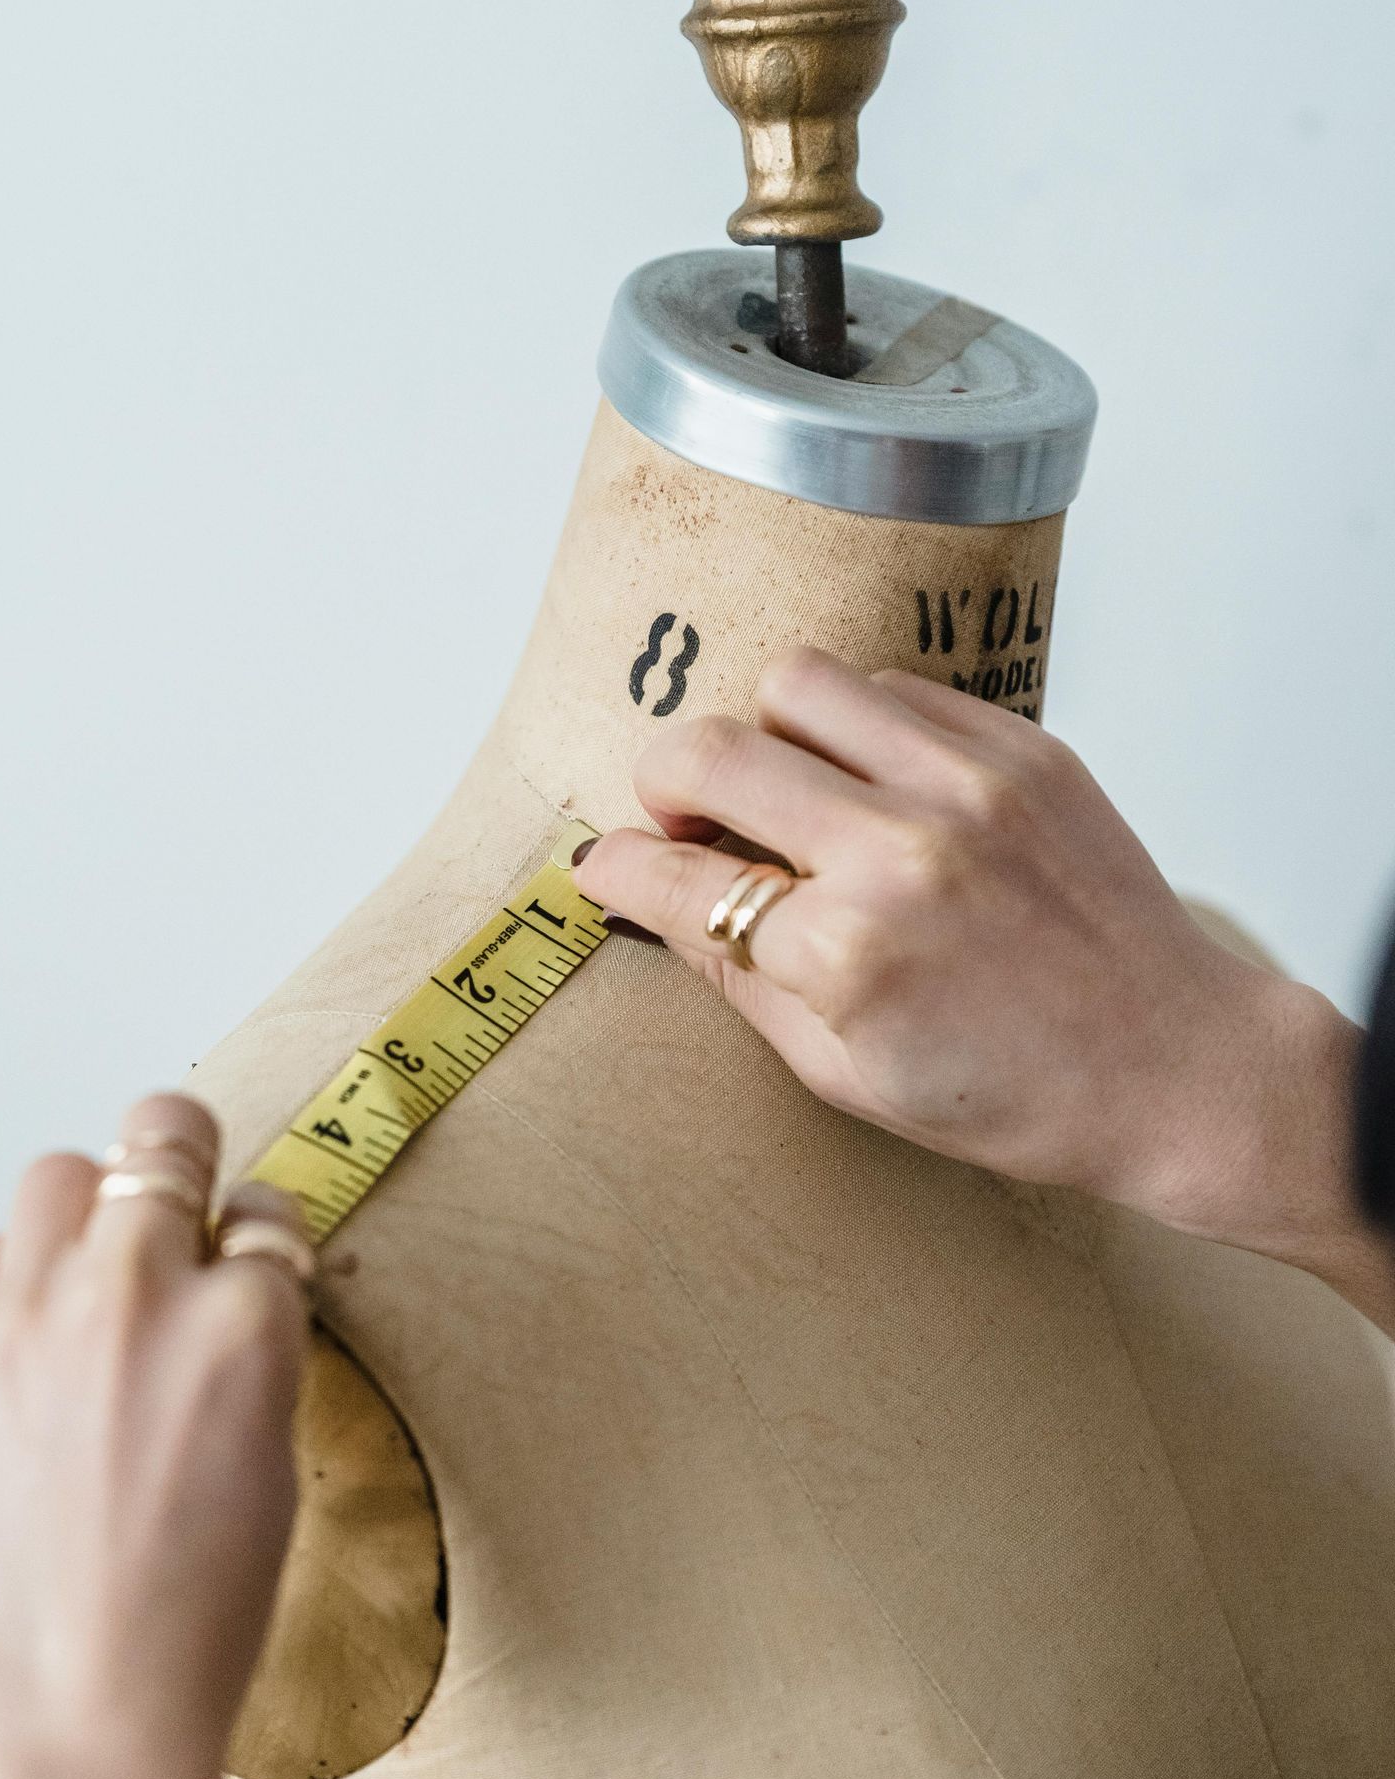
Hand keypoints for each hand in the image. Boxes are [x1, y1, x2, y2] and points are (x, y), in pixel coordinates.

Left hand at [0, 1096, 311, 1778]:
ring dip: (82, 1213)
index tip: (241, 1246)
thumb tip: (226, 1300)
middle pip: (158, 1139)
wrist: (71, 1719)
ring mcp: (28, 1318)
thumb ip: (245, 1360)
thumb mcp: (269, 1476)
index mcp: (243, 1330)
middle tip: (166, 1193)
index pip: (265, 1212)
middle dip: (172, 1161)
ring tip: (83, 1276)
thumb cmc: (183, 1629)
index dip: (254, 1231)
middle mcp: (136, 1295)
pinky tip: (21, 1351)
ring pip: (55, 1176)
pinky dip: (4, 1287)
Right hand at [578, 649, 1381, 1318]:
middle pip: (710, 754)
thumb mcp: (844, 1074)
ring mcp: (967, 786)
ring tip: (788, 790)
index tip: (604, 865)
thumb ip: (736, 978)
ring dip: (765, 733)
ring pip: (796, 684)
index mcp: (846, 954)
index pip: (678, 878)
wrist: (1174, 1065)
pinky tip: (875, 784)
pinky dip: (859, 726)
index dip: (619, 869)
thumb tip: (651, 897)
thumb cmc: (1016, 1095)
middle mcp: (899, 852)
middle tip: (685, 821)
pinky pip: (895, 687)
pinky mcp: (1024, 748)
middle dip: (666, 784)